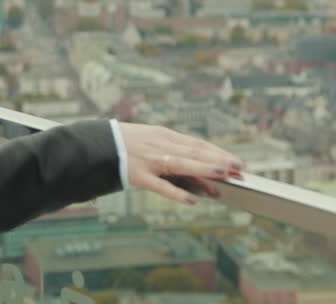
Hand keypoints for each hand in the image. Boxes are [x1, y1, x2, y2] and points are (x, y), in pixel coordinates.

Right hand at [118, 123, 243, 203]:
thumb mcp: (150, 139)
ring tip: (224, 174)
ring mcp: (149, 160)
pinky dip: (176, 193)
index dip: (218, 153)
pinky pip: (160, 185)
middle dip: (218, 160)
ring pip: (181, 163)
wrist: (95, 144)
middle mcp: (160, 145)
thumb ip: (172, 152)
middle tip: (240, 169)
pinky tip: (191, 201)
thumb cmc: (125, 144)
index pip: (197, 144)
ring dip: (204, 168)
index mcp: (164, 135)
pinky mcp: (138, 175)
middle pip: (194, 151)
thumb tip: (196, 171)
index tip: (237, 162)